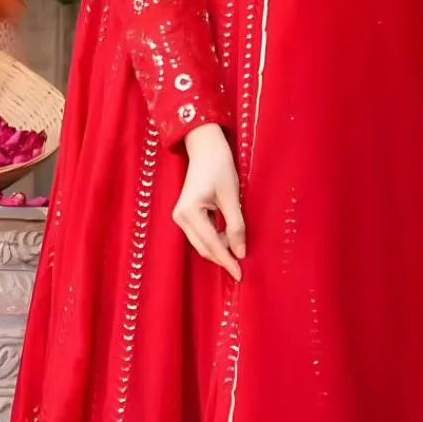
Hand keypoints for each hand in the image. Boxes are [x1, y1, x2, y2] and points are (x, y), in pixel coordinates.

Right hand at [174, 123, 245, 281]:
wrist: (206, 147)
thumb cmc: (220, 167)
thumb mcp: (232, 197)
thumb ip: (236, 226)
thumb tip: (240, 252)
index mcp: (189, 212)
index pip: (211, 244)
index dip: (227, 261)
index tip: (240, 274)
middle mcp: (180, 217)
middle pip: (203, 248)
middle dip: (223, 257)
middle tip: (242, 267)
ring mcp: (180, 215)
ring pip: (202, 242)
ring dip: (219, 248)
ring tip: (238, 248)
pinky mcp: (185, 213)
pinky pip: (201, 234)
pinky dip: (215, 239)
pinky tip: (228, 238)